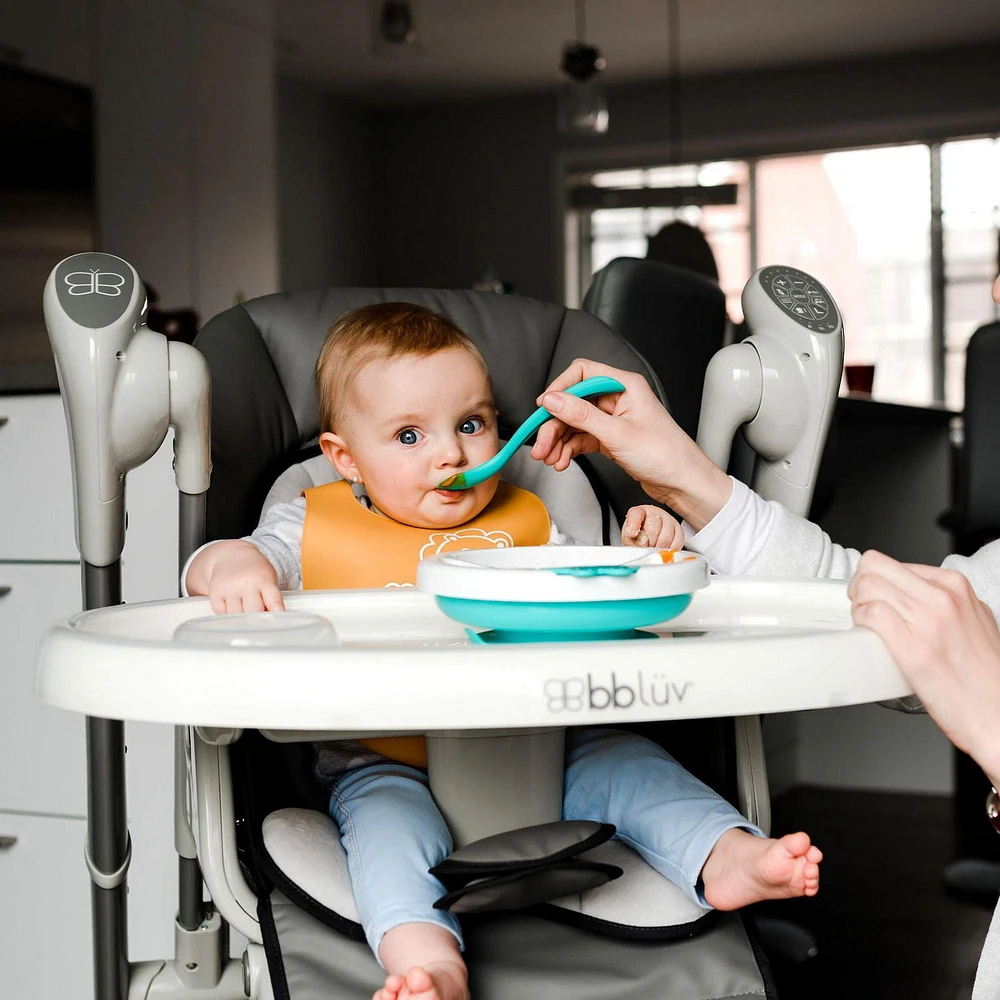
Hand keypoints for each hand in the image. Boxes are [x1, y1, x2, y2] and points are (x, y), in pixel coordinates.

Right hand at [187, 539, 285, 613]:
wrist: (232, 555)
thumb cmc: (255, 571)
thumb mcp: (269, 579)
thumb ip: (272, 598)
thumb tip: (271, 620)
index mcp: (264, 580)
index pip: (274, 602)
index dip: (277, 614)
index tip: (278, 622)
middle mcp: (246, 584)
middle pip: (254, 613)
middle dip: (257, 618)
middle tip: (258, 615)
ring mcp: (230, 589)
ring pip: (237, 616)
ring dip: (241, 617)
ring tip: (244, 606)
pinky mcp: (215, 593)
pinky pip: (221, 613)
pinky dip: (227, 614)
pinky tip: (232, 605)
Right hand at [531, 359, 731, 529]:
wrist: (682, 482)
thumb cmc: (666, 455)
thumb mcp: (618, 434)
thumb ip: (582, 416)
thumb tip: (553, 400)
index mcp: (624, 386)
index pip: (582, 374)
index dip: (560, 389)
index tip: (543, 408)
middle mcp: (618, 398)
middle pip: (573, 402)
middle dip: (554, 424)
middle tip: (541, 445)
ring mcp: (613, 419)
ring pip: (574, 423)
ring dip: (558, 440)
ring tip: (549, 458)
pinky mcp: (610, 437)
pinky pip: (581, 438)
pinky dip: (569, 449)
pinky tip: (562, 460)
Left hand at [621, 505, 684, 548]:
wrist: (648, 542)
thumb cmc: (637, 539)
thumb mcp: (628, 539)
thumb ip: (630, 539)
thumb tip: (641, 542)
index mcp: (638, 512)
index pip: (636, 514)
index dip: (634, 525)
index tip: (632, 534)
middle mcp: (655, 513)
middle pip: (653, 528)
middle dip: (648, 543)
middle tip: (645, 548)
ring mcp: (669, 521)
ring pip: (666, 538)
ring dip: (658, 548)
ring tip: (653, 549)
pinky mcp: (679, 532)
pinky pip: (676, 544)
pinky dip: (668, 551)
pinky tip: (662, 550)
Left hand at [849, 549, 999, 784]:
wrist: (996, 712)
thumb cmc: (986, 674)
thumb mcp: (974, 619)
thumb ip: (945, 601)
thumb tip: (912, 595)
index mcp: (955, 585)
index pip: (890, 563)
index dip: (873, 580)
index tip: (875, 598)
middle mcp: (942, 597)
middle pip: (873, 567)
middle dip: (859, 586)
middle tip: (863, 607)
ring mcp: (928, 620)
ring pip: (867, 586)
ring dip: (857, 605)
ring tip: (867, 624)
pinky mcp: (913, 647)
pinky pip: (871, 614)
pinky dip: (860, 622)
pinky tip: (870, 635)